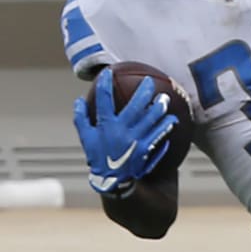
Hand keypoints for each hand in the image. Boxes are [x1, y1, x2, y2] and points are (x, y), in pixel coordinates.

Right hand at [72, 69, 176, 196]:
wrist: (112, 179)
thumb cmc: (98, 156)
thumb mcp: (86, 138)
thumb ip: (81, 118)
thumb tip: (77, 100)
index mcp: (105, 125)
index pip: (104, 100)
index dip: (105, 85)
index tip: (109, 72)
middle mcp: (120, 130)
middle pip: (134, 106)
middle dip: (143, 92)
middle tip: (149, 81)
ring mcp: (134, 139)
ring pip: (149, 119)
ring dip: (158, 108)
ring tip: (165, 98)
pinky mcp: (145, 148)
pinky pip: (158, 134)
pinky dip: (165, 126)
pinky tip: (172, 119)